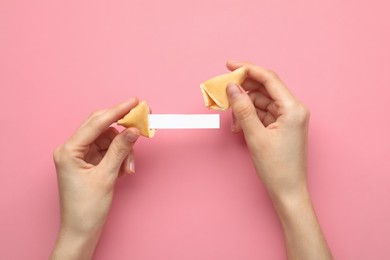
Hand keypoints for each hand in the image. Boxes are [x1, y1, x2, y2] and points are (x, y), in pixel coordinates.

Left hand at [51, 98, 139, 259]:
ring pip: (109, 140)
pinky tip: (124, 170)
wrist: (82, 231)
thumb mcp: (106, 177)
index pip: (96, 123)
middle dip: (122, 128)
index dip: (117, 111)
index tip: (134, 102)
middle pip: (102, 128)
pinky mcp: (90, 162)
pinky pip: (110, 151)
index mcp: (69, 150)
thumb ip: (120, 150)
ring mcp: (82, 156)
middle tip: (141, 123)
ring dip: (124, 151)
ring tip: (129, 169)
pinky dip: (120, 158)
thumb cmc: (86, 209)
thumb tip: (133, 130)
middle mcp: (73, 149)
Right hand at [226, 61, 331, 259]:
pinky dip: (249, 117)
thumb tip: (232, 87)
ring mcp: (288, 118)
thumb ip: (243, 109)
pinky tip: (239, 126)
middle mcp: (293, 109)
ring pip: (261, 102)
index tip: (229, 64)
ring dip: (244, 107)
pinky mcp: (282, 126)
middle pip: (264, 89)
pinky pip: (263, 113)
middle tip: (224, 94)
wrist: (288, 191)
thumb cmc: (276, 167)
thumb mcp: (255, 136)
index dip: (247, 69)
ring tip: (233, 122)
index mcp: (292, 108)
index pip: (269, 79)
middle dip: (243, 91)